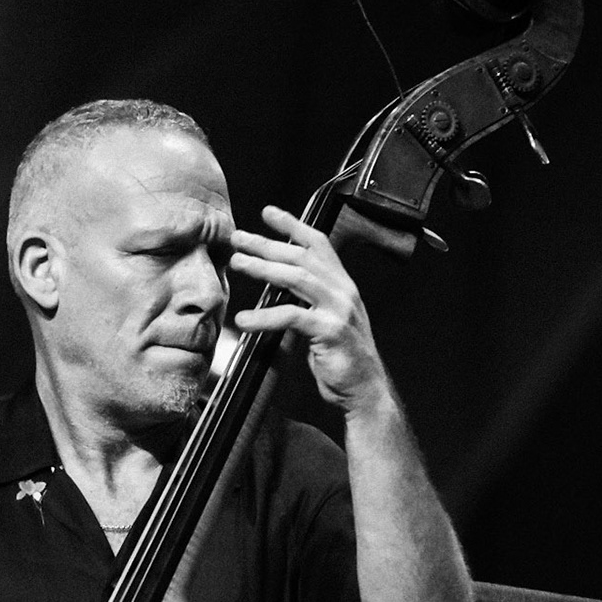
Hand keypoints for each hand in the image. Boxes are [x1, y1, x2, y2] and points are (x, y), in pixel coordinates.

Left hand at [227, 205, 389, 412]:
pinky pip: (293, 316)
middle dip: (267, 244)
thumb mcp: (325, 321)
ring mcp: (339, 309)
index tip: (268, 213)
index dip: (293, 226)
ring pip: (297, 278)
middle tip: (238, 238)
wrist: (364, 389)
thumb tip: (275, 289)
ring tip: (237, 263)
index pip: (318, 244)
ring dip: (263, 268)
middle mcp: (343, 291)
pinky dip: (265, 317)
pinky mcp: (331, 331)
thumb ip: (307, 302)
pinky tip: (244, 320)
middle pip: (301, 256)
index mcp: (342, 285)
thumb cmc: (341, 358)